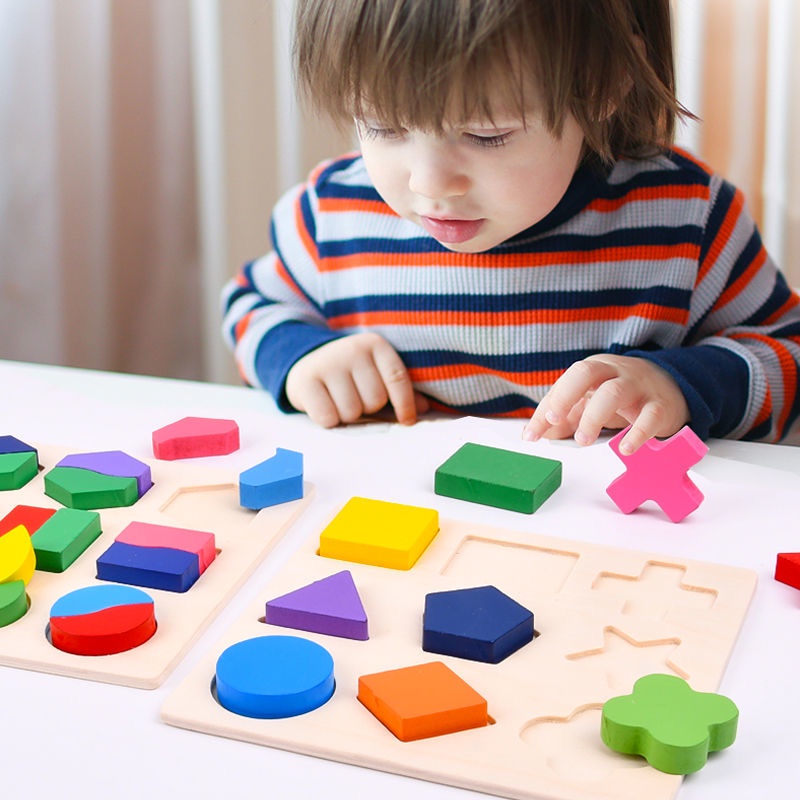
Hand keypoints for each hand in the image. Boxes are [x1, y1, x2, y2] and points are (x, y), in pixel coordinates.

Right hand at [285, 332, 427, 426]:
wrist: (306, 363)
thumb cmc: (350, 375)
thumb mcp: (376, 374)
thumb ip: (399, 390)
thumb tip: (425, 409)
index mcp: (376, 345)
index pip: (398, 379)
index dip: (405, 404)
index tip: (407, 421)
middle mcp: (352, 349)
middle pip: (375, 400)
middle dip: (368, 409)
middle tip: (356, 400)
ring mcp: (328, 363)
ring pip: (352, 412)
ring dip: (347, 416)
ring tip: (339, 402)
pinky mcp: (306, 380)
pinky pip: (328, 417)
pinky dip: (328, 420)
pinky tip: (324, 406)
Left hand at [522, 354, 689, 453]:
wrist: (670, 387)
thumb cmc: (621, 395)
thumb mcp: (589, 401)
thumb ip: (562, 417)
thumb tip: (534, 433)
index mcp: (593, 369)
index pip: (565, 382)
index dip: (547, 406)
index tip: (532, 434)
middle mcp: (614, 372)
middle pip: (587, 373)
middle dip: (567, 396)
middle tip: (555, 421)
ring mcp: (638, 387)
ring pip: (614, 393)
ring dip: (594, 416)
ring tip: (583, 441)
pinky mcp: (660, 406)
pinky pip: (649, 416)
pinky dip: (637, 433)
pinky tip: (625, 448)